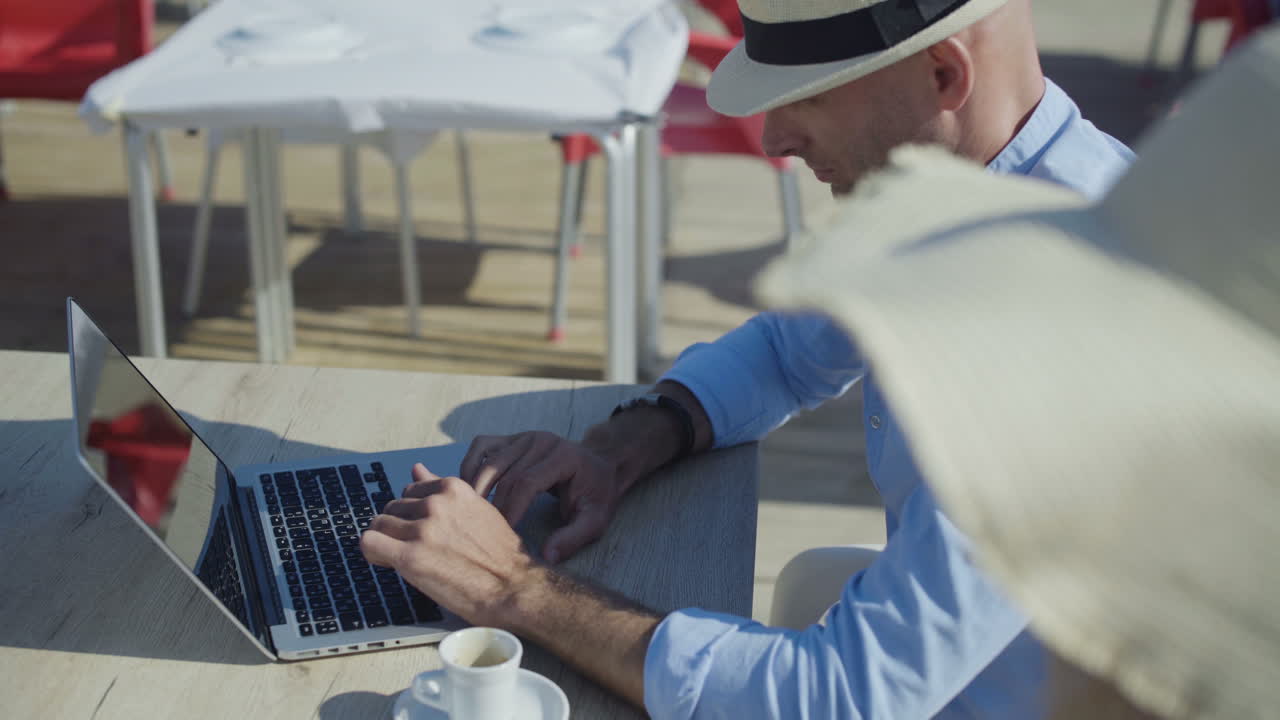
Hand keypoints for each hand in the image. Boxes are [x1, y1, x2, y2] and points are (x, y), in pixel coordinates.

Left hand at [360, 464, 535, 626]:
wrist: (513, 586)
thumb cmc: (500, 553)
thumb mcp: (475, 509)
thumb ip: (441, 489)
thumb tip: (416, 468)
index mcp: (453, 488)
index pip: (410, 491)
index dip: (412, 513)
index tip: (420, 529)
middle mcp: (436, 504)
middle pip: (392, 507)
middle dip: (398, 527)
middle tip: (414, 548)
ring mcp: (422, 530)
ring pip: (378, 524)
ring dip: (386, 541)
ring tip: (404, 557)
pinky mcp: (410, 557)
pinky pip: (369, 543)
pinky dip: (372, 553)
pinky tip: (386, 562)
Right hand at [462, 432, 621, 562]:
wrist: (599, 466)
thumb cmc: (596, 494)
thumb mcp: (595, 520)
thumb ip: (573, 538)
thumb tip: (547, 557)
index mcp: (563, 456)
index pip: (527, 482)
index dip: (511, 509)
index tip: (503, 535)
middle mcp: (541, 441)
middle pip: (505, 474)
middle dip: (493, 506)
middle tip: (486, 532)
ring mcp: (524, 437)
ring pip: (488, 462)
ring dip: (476, 489)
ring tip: (473, 516)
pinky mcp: (512, 438)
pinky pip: (481, 447)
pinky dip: (470, 466)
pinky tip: (471, 491)